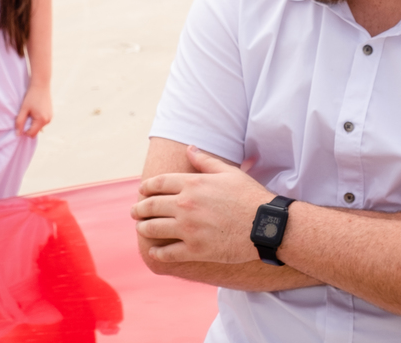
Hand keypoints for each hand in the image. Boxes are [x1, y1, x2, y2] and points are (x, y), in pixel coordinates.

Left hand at [15, 82, 51, 136]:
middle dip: (29, 127)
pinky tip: (35, 110)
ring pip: (39, 127)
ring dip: (33, 123)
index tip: (21, 122)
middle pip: (35, 131)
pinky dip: (37, 119)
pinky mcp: (51, 114)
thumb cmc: (31, 96)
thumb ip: (19, 122)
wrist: (41, 85)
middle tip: (26, 115)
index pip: (31, 134)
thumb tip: (17, 134)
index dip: (24, 131)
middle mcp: (48, 121)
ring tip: (31, 111)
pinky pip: (42, 122)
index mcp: (41, 120)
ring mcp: (50, 117)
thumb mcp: (23, 109)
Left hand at [132, 145, 273, 264]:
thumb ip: (205, 161)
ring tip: (142, 229)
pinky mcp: (195, 250)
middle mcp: (185, 205)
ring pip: (153, 229)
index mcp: (192, 184)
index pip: (158, 184)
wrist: (266, 225)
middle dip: (139, 209)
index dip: (146, 187)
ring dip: (144, 229)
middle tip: (134, 212)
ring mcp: (188, 229)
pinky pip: (167, 253)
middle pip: (151, 206)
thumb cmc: (249, 196)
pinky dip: (157, 253)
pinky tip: (154, 252)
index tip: (142, 191)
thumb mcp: (228, 172)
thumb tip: (190, 148)